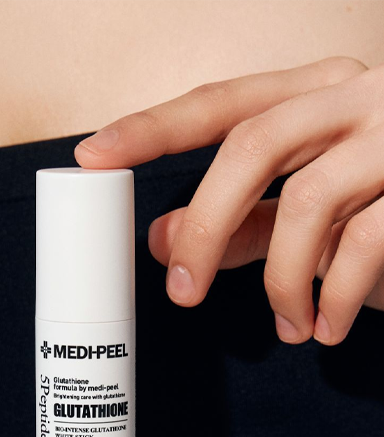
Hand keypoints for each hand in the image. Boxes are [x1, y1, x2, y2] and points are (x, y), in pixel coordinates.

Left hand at [74, 56, 383, 344]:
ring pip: (307, 201)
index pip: (221, 103)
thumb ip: (240, 223)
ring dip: (279, 280)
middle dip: (205, 224)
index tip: (92, 156)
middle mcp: (354, 100)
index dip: (152, 128)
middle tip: (181, 292)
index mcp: (315, 96)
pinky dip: (333, 298)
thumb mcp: (310, 213)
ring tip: (288, 325)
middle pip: (253, 144)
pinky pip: (363, 244)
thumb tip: (158, 242)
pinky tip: (326, 328)